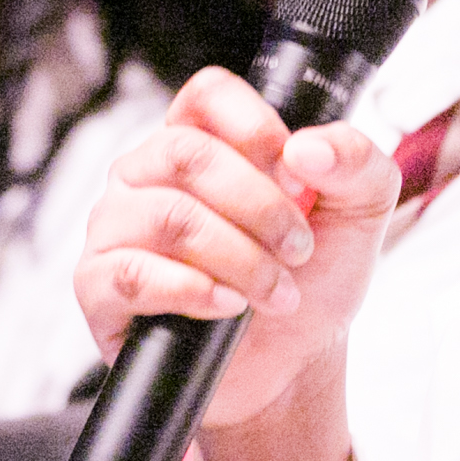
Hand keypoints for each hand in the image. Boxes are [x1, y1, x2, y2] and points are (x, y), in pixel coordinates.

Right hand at [74, 69, 400, 438]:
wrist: (290, 365)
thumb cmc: (311, 281)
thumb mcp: (359, 215)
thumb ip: (355, 162)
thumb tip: (307, 149)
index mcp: (203, 141)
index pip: (207, 95)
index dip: (254, 126)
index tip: (296, 174)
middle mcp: (150, 176)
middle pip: (187, 153)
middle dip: (260, 206)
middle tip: (298, 248)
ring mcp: (118, 229)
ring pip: (168, 215)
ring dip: (240, 258)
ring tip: (275, 291)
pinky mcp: (99, 286)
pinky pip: (132, 273)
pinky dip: (193, 291)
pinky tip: (227, 306)